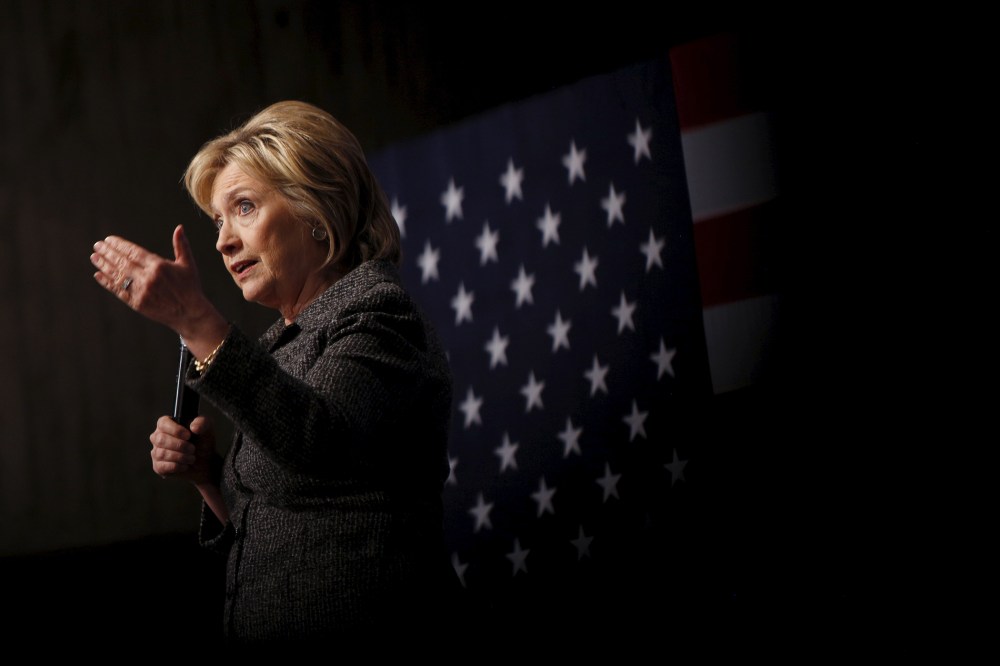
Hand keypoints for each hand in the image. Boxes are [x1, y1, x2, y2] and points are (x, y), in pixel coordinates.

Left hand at [91, 225, 225, 344]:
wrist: (190, 314)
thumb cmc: (190, 287)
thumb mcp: (188, 264)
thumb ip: (181, 245)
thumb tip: (179, 227)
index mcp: (159, 266)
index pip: (134, 252)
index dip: (120, 245)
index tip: (109, 239)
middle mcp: (148, 278)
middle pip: (123, 262)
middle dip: (108, 253)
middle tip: (97, 245)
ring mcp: (141, 291)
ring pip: (118, 275)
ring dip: (104, 265)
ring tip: (94, 256)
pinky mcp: (137, 304)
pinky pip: (118, 291)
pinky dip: (107, 282)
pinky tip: (98, 274)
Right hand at [149, 414, 218, 485]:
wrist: (205, 462)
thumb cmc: (203, 441)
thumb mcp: (207, 429)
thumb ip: (203, 423)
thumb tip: (194, 427)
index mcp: (167, 424)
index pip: (163, 423)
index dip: (175, 430)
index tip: (188, 436)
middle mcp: (158, 437)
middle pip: (161, 439)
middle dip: (180, 445)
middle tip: (193, 449)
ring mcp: (156, 452)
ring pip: (161, 454)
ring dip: (181, 457)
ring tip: (192, 458)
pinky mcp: (158, 466)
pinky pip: (162, 466)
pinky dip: (176, 466)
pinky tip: (185, 465)